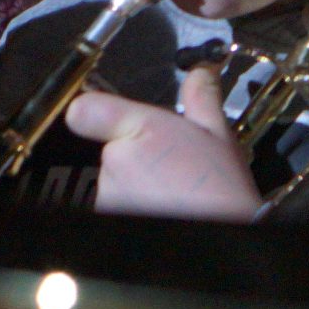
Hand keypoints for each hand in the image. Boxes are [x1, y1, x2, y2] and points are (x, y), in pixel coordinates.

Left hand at [66, 67, 260, 221]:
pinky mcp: (106, 218)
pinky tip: (163, 208)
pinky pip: (116, 206)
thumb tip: (198, 73)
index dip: (95, 112)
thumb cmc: (219, 190)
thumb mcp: (219, 135)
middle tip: (175, 165)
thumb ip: (201, 98)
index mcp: (141, 129)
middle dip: (140, 156)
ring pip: (117, 180)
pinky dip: (135, 207)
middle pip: (115, 149)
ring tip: (174, 191)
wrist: (217, 235)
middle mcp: (116, 161)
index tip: (105, 116)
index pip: (88, 110)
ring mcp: (108, 194)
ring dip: (137, 184)